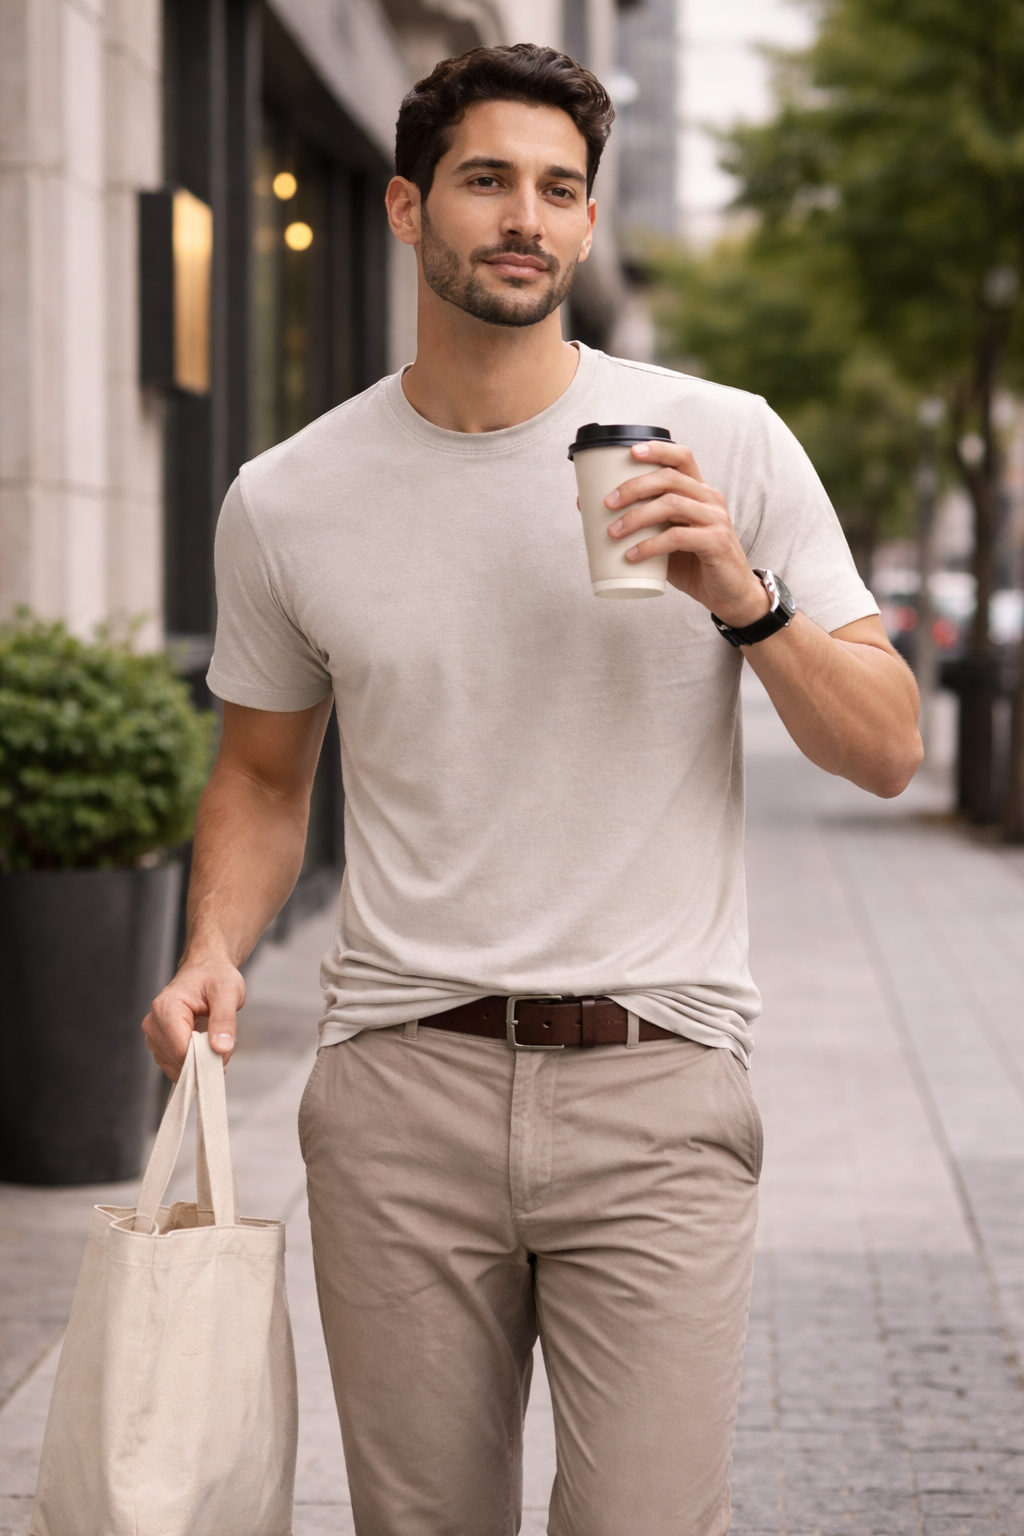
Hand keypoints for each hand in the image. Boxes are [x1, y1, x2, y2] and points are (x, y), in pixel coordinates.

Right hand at [142, 954, 245, 1080]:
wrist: (206, 970)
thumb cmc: (215, 976)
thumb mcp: (228, 992)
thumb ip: (225, 1020)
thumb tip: (221, 1048)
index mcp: (167, 1007)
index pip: (181, 1049)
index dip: (205, 1058)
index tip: (224, 1054)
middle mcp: (154, 1022)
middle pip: (178, 1059)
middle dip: (204, 1059)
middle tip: (223, 1044)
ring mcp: (154, 1035)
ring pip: (176, 1066)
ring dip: (199, 1061)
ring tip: (213, 1039)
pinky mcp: (159, 1044)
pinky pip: (175, 1065)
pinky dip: (192, 1062)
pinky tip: (204, 1047)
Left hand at [603, 441, 770, 626]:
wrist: (729, 594)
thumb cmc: (695, 564)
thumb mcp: (668, 540)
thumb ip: (644, 526)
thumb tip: (593, 514)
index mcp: (699, 492)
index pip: (682, 458)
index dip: (657, 450)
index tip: (630, 452)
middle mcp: (710, 499)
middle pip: (670, 478)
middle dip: (634, 487)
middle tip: (608, 503)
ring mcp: (715, 519)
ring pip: (672, 504)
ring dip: (637, 516)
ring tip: (613, 532)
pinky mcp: (716, 542)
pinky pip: (678, 537)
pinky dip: (650, 545)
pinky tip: (632, 555)